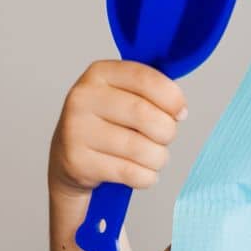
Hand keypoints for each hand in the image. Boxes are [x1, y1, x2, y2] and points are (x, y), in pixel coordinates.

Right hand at [49, 59, 187, 206]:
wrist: (69, 157)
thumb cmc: (107, 121)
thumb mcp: (123, 94)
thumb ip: (151, 91)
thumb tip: (179, 109)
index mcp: (99, 73)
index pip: (144, 78)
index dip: (171, 97)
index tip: (181, 112)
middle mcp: (83, 98)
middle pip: (143, 113)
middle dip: (167, 130)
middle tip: (166, 137)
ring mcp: (76, 130)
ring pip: (139, 147)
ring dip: (158, 157)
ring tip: (155, 157)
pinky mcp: (77, 161)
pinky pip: (128, 172)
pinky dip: (146, 176)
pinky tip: (143, 173)